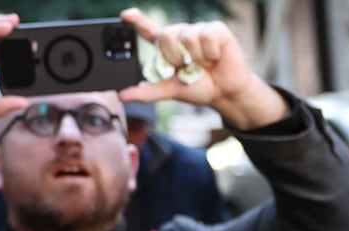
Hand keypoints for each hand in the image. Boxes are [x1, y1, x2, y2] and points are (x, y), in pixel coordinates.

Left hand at [120, 8, 284, 130]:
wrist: (226, 93)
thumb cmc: (200, 88)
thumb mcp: (172, 90)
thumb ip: (149, 92)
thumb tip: (123, 96)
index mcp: (168, 47)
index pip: (149, 30)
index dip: (138, 21)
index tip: (126, 16)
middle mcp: (181, 35)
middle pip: (166, 35)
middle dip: (175, 57)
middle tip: (187, 67)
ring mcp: (198, 30)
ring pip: (188, 37)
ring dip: (196, 58)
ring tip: (204, 64)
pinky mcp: (216, 29)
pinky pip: (206, 36)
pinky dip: (211, 52)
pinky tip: (216, 57)